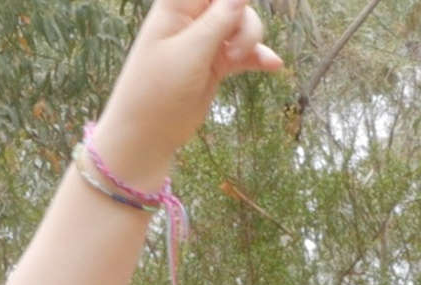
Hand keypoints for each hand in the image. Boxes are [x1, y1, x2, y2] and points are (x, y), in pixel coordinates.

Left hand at [87, 0, 286, 185]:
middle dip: (244, 22)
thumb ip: (219, 20)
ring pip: (241, 26)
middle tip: (235, 50)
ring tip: (239, 61)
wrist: (147, 135)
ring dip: (250, 40)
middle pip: (232, 4)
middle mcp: (191, 21)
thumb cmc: (157, 90)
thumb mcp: (190, 52)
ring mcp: (204, 43)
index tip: (241, 12)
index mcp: (176, 8)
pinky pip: (244, 52)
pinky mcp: (215, 65)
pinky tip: (273, 65)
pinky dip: (257, 57)